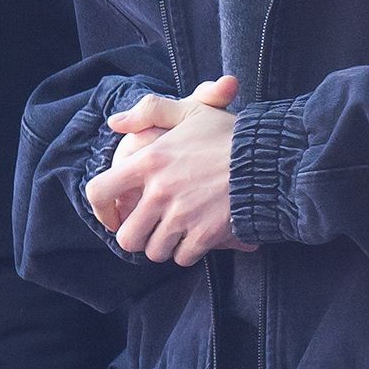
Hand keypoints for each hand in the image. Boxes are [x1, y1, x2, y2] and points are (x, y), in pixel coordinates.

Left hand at [86, 74, 259, 264]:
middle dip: (139, 237)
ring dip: (164, 245)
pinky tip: (199, 236)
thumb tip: (115, 122)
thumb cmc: (227, 134)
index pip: (100, 191)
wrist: (268, 158)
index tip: (115, 215)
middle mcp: (160, 191)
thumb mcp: (189, 110)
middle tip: (153, 227)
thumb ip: (149, 111)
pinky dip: (188, 251)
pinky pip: (182, 258)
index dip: (101, 210)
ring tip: (178, 230)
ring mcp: (182, 216)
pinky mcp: (204, 235)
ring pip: (154, 251)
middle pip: (127, 237)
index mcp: (150, 160)